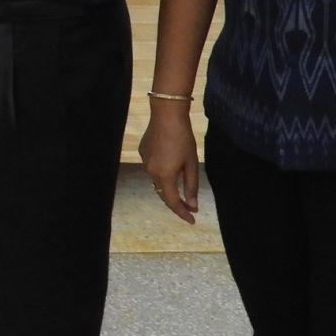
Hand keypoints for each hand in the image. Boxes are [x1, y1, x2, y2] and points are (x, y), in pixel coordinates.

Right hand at [139, 105, 200, 222]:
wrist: (166, 115)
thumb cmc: (183, 139)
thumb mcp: (191, 163)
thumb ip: (191, 186)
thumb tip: (192, 205)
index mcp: (164, 176)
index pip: (173, 202)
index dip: (182, 213)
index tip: (192, 220)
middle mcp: (151, 172)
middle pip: (163, 193)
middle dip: (176, 202)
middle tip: (190, 206)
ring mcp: (145, 162)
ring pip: (157, 180)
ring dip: (168, 186)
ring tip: (181, 185)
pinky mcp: (142, 152)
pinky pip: (152, 168)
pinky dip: (162, 172)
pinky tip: (169, 163)